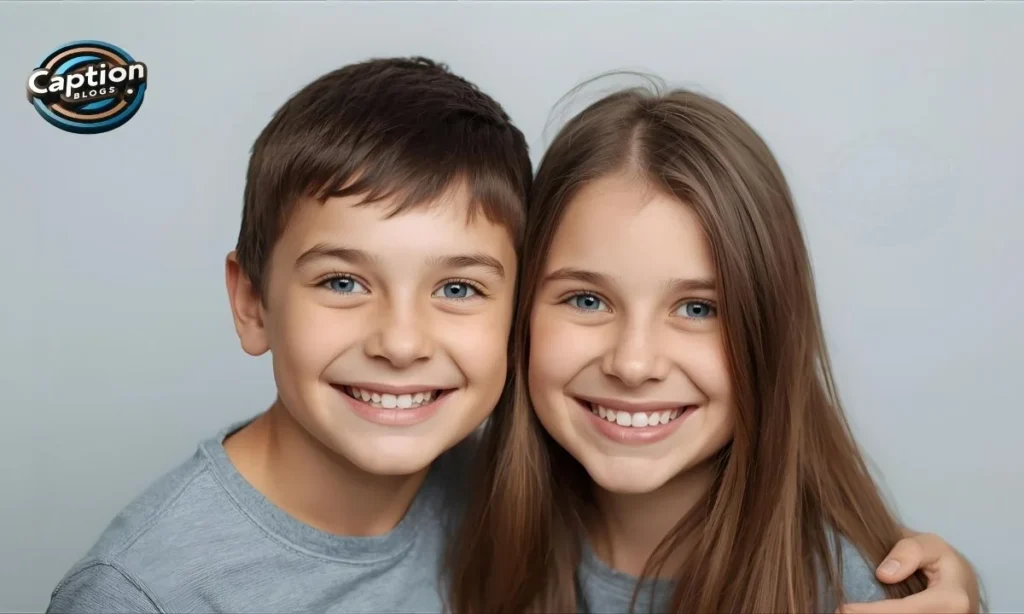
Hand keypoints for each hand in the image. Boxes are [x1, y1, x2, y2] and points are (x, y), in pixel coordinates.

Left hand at [838, 530, 979, 612]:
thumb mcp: (931, 544)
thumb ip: (909, 551)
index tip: (844, 607)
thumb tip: (883, 574)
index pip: (905, 610)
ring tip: (847, 611)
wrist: (963, 585)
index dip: (872, 612)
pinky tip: (863, 611)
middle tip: (839, 611)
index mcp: (951, 600)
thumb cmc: (944, 561)